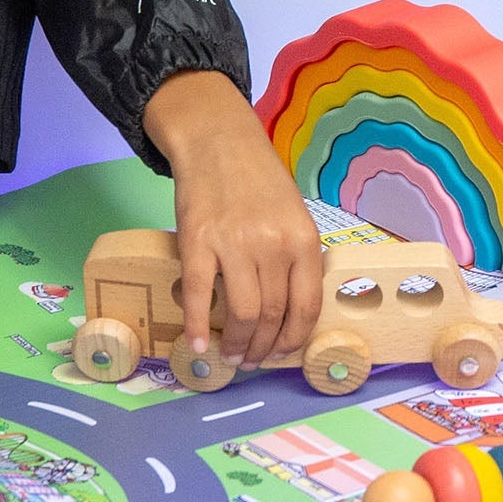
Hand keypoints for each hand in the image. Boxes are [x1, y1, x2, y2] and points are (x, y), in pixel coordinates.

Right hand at [146, 71, 322, 366]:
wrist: (219, 141)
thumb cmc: (259, 180)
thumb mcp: (294, 214)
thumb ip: (295, 258)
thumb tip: (289, 311)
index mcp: (303, 240)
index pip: (305, 306)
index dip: (293, 339)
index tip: (282, 353)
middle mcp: (273, 245)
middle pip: (272, 315)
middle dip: (263, 347)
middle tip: (253, 360)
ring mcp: (234, 244)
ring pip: (240, 313)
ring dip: (236, 344)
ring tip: (232, 355)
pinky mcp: (197, 243)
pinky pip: (199, 296)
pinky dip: (197, 326)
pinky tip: (199, 343)